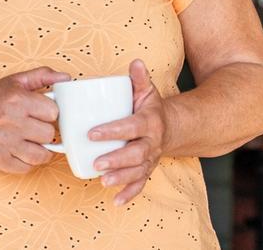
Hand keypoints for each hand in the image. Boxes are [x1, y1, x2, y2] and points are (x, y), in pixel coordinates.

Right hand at [0, 66, 70, 173]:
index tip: (41, 113)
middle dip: (44, 131)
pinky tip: (20, 152)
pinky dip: (27, 162)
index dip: (49, 113)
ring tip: (32, 142)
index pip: (53, 112)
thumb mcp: (14, 81)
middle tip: (34, 127)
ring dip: (40, 150)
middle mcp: (10, 121)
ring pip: (41, 155)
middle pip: (49, 134)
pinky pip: (26, 168)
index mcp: (17, 99)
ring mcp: (3, 143)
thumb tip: (66, 78)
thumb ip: (42, 75)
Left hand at [89, 59, 166, 204]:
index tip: (92, 133)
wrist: (170, 128)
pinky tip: (115, 201)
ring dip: (122, 178)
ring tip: (103, 181)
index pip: (132, 126)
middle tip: (97, 163)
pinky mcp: (147, 170)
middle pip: (137, 153)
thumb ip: (139, 78)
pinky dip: (129, 194)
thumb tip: (135, 62)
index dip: (113, 130)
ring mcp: (151, 158)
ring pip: (138, 171)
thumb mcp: (147, 91)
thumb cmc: (150, 108)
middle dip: (118, 159)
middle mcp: (152, 142)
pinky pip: (141, 185)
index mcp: (150, 121)